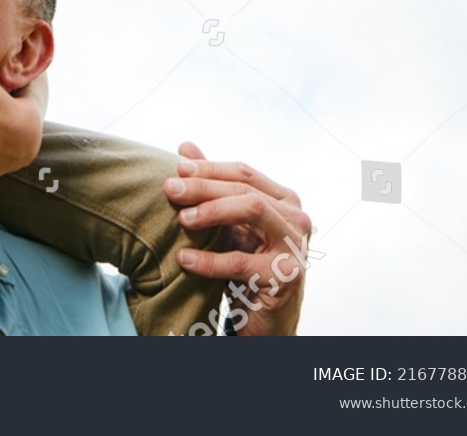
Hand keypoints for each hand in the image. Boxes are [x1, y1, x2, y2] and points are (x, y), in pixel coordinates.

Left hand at [165, 143, 312, 335]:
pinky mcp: (287, 276)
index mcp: (285, 199)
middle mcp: (296, 218)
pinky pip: (242, 261)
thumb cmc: (250, 265)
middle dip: (204, 186)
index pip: (244, 173)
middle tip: (170, 189)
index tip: (177, 168)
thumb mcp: (231, 225)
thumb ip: (213, 186)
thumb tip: (185, 147)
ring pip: (251, 210)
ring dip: (212, 210)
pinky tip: (185, 258)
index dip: (210, 168)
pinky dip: (210, 259)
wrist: (270, 320)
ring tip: (182, 218)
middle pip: (245, 189)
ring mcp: (295, 246)